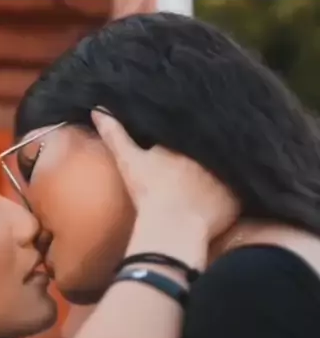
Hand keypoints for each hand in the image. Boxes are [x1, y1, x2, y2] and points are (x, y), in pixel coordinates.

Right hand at [91, 109, 239, 241]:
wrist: (171, 228)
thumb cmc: (149, 193)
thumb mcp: (129, 160)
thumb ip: (115, 134)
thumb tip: (97, 109)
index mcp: (187, 144)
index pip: (193, 132)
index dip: (190, 134)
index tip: (187, 139)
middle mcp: (211, 156)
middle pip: (214, 147)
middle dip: (212, 148)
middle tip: (204, 159)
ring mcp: (226, 177)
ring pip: (229, 168)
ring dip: (226, 170)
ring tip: (221, 175)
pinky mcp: (236, 199)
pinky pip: (240, 193)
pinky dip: (235, 194)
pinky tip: (230, 196)